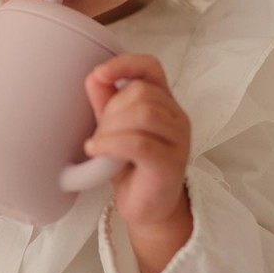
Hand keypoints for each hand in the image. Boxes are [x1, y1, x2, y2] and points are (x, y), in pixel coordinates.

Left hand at [84, 54, 192, 272]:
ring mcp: (178, 140)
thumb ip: (106, 101)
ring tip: (100, 146)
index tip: (100, 73)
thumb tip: (94, 77)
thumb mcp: (114, 128)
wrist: (146, 208)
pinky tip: (98, 151)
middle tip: (100, 134)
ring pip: (143, 114)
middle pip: (142, 93)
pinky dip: (112, 144)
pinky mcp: (170, 164)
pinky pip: (140, 142)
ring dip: (111, 129)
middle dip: (112, 111)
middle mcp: (176, 117)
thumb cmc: (131, 166)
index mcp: (163, 102)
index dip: (125, 64)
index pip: (151, 67)